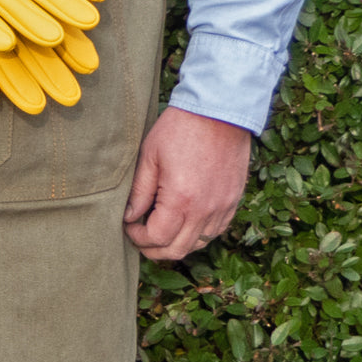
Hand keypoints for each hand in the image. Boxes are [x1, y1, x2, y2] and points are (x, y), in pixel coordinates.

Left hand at [123, 106, 250, 260]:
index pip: (156, 238)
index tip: (128, 227)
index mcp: (181, 200)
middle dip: (154, 249)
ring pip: (198, 244)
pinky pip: (215, 231)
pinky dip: (197, 234)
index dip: (138, 238)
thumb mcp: (149, 156)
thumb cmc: (180, 129)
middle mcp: (205, 210)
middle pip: (177, 249)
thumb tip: (129, 216)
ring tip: (160, 230)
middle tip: (139, 237)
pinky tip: (184, 221)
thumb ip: (139, 191)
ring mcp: (222, 208)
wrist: (219, 112)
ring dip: (176, 244)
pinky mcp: (233, 201)